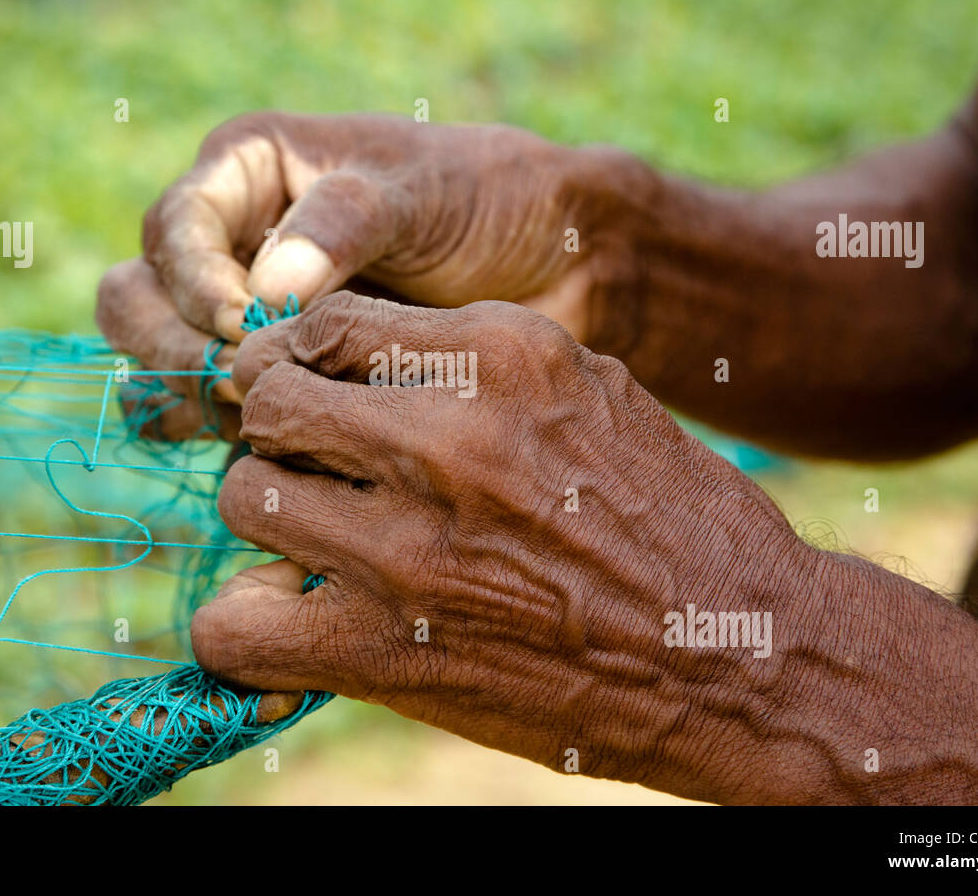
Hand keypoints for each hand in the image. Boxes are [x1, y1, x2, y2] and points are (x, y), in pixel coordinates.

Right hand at [96, 111, 646, 438]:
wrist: (550, 262)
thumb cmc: (485, 200)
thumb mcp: (418, 193)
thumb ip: (344, 226)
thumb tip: (265, 290)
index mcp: (246, 175)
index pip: (170, 230)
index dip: (192, 280)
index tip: (243, 323)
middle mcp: (227, 247)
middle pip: (137, 303)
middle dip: (176, 348)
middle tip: (244, 388)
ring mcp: (241, 321)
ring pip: (161, 366)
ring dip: (192, 399)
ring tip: (264, 421)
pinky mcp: (271, 381)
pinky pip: (209, 415)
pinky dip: (222, 437)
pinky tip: (273, 451)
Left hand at [190, 291, 824, 799]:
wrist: (743, 655)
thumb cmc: (671, 517)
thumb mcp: (592, 392)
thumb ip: (475, 365)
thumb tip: (355, 364)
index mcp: (504, 356)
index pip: (325, 322)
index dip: (300, 359)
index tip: (307, 393)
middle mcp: (449, 436)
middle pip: (270, 399)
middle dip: (278, 430)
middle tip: (312, 467)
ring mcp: (412, 548)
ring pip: (244, 497)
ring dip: (271, 520)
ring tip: (320, 545)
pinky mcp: (390, 653)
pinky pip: (235, 628)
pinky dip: (244, 629)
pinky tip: (288, 623)